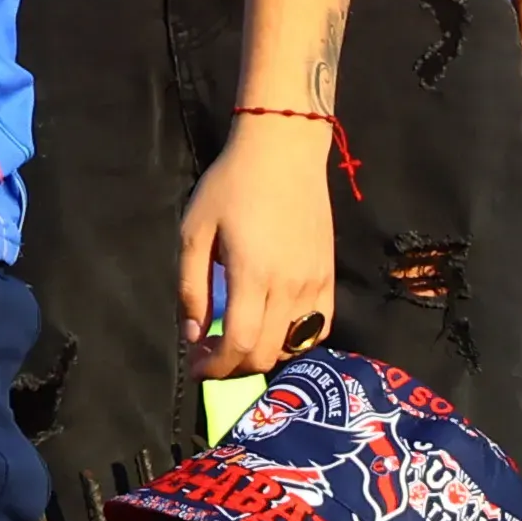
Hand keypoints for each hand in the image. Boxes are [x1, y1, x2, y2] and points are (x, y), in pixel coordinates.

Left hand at [178, 115, 334, 374]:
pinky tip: (275, 332)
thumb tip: (193, 336)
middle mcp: (290, 287)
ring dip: (265, 355)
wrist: (283, 153)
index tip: (198, 367)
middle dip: (236, 366)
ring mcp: (315, 283)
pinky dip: (297, 341)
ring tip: (241, 343)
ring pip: (296, 346)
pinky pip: (319, 327)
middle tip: (213, 357)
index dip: (217, 366)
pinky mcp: (329, 276)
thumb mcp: (195, 232)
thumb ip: (191, 288)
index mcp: (254, 275)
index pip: (241, 343)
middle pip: (268, 353)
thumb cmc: (231, 187)